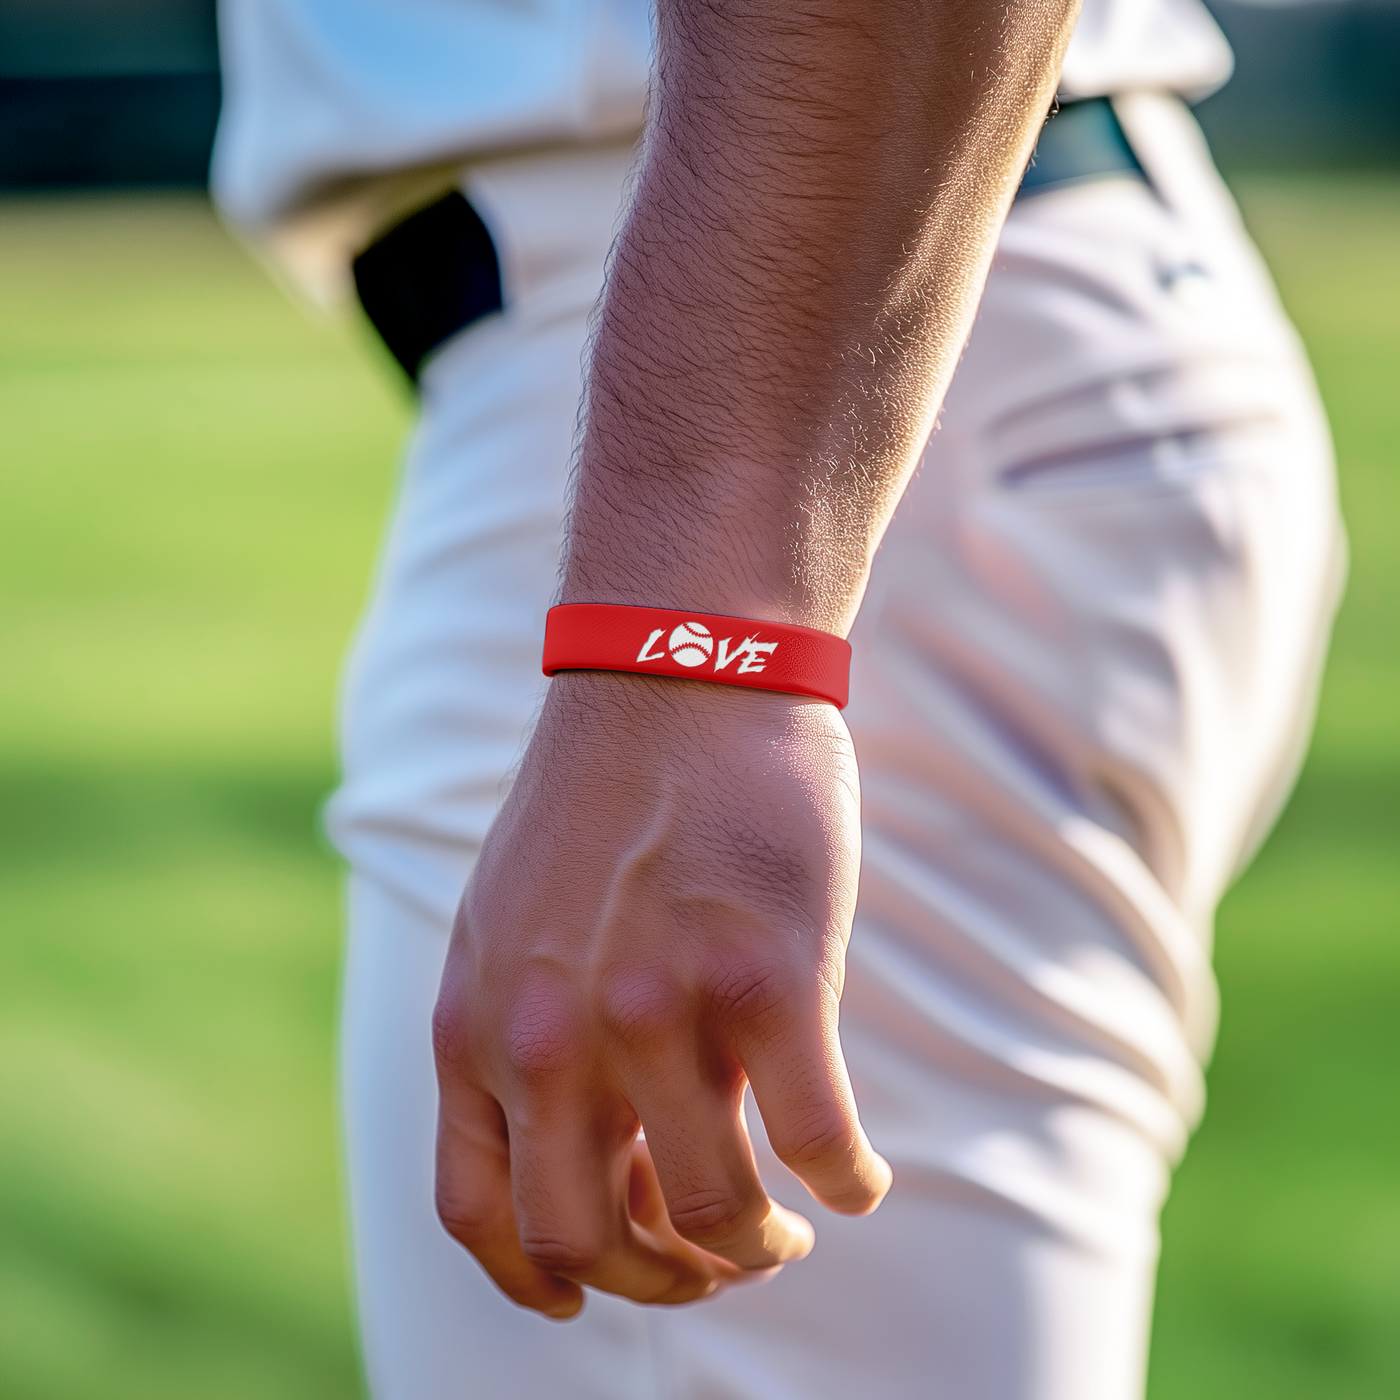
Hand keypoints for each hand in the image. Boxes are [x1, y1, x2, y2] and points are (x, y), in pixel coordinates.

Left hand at [432, 671, 891, 1316]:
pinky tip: (858, 1175)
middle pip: (593, 1242)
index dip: (544, 1281)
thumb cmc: (604, 797)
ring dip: (758, 1248)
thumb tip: (582, 1136)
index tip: (596, 1293)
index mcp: (479, 1021)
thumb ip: (515, 1026)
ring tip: (788, 1226)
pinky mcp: (767, 978)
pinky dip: (845, 1184)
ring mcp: (658, 1010)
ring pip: (717, 1214)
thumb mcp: (509, 918)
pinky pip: (818, 1145)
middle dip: (661, 1279)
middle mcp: (552, 1035)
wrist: (676, 671)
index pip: (485, 1213)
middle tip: (715, 1259)